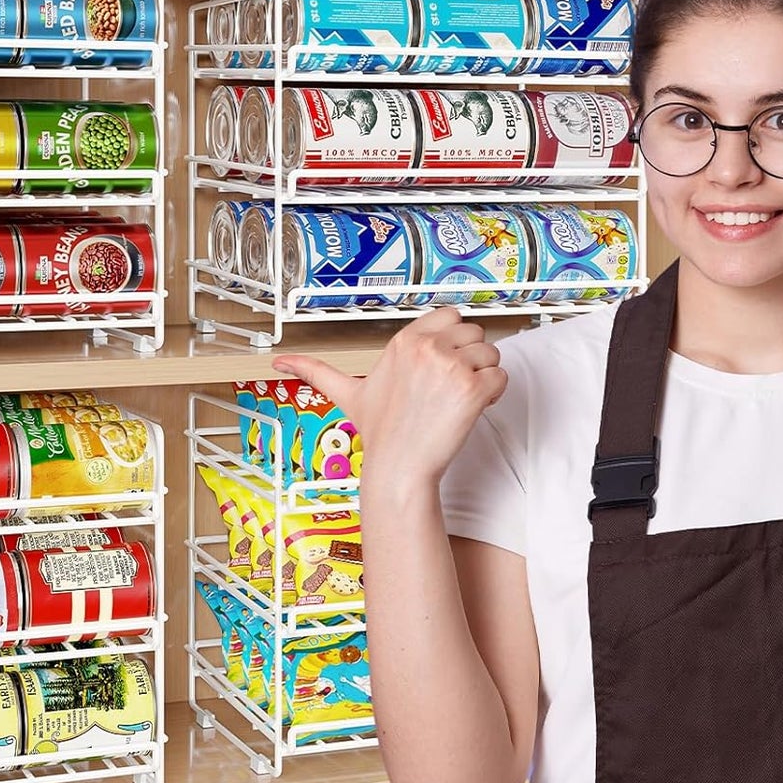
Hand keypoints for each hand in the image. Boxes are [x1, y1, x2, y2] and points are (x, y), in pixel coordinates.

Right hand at [271, 306, 506, 489]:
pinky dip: (495, 394)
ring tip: (460, 399)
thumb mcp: (348, 394)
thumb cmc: (381, 432)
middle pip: (475, 332)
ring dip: (484, 376)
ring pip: (492, 353)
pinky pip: (501, 376)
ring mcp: (450, 366)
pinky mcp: (472, 388)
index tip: (444, 363)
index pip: (451, 315)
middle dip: (472, 358)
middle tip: (453, 386)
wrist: (399, 467)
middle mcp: (427, 347)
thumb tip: (280, 362)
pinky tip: (473, 409)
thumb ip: (315, 371)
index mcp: (404, 340)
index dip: (454, 339)